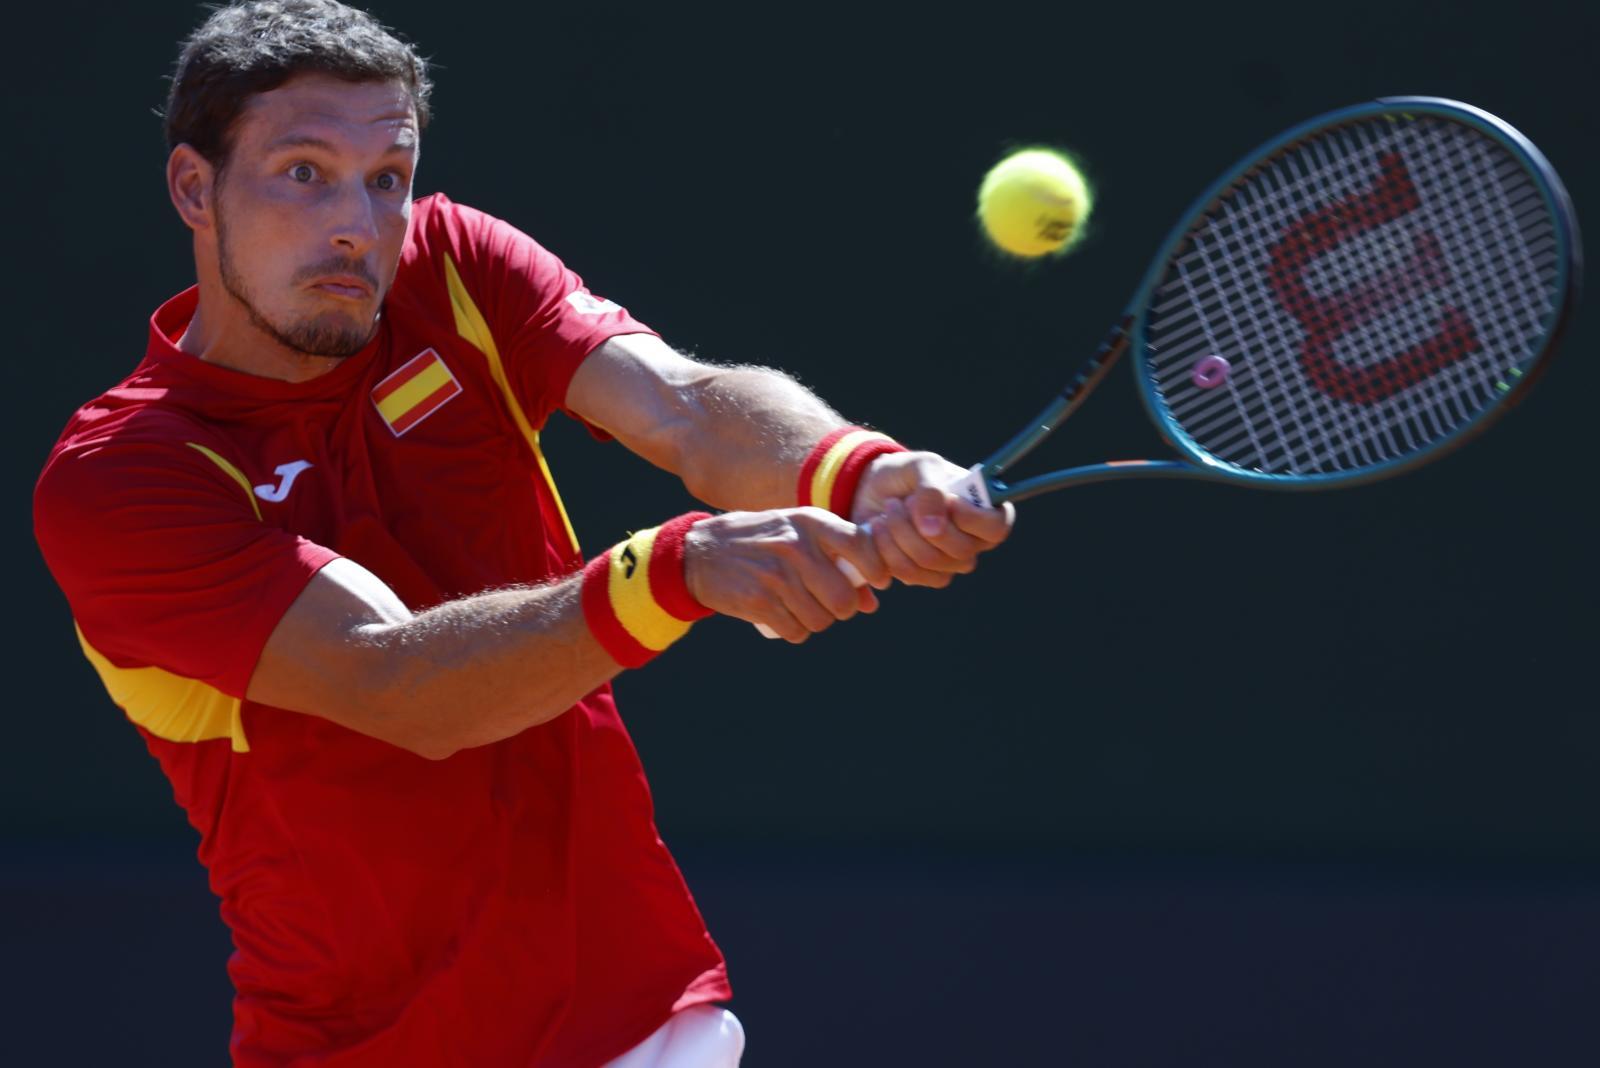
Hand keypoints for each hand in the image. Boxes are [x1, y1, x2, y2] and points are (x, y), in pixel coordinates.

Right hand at [682, 509, 890, 642]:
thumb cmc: (760, 543)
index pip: (862, 546)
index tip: (875, 581)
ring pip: (821, 620)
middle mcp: (796, 546)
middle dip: (840, 608)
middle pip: (843, 598)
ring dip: (814, 621)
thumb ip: (836, 561)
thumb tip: (871, 603)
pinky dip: (793, 630)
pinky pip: (796, 631)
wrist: (701, 552)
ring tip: (798, 607)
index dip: (876, 569)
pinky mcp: (758, 601)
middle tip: (826, 603)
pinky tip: (782, 616)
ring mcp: (776, 575)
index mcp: (810, 522)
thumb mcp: (796, 536)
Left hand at [851, 451, 1015, 587]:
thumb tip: (934, 530)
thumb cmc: (908, 474)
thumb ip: (932, 490)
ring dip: (898, 533)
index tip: (948, 500)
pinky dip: (885, 548)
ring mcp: (948, 564)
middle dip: (920, 522)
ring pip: (929, 562)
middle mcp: (972, 542)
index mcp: (984, 511)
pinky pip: (907, 572)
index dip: (973, 519)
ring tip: (887, 511)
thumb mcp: (921, 466)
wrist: (872, 491)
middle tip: (899, 501)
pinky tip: (878, 528)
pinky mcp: (922, 576)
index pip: (996, 528)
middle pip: (960, 550)